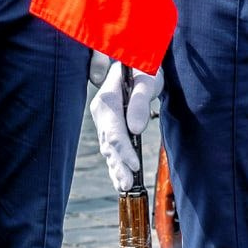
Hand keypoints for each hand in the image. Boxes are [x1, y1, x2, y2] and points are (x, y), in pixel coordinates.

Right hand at [87, 56, 161, 190]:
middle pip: (109, 143)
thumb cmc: (144, 67)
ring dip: (116, 168)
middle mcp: (100, 112)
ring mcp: (103, 120)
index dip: (124, 149)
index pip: (114, 130)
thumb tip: (137, 129)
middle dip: (118, 165)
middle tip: (128, 184)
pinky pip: (111, 148)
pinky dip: (115, 164)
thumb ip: (140, 101)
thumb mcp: (147, 78)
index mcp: (107, 99)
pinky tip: (120, 181)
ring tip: (125, 187)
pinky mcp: (109, 126)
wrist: (135, 61)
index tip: (135, 165)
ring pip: (108, 148)